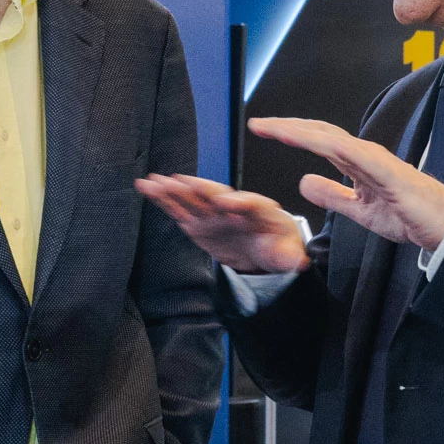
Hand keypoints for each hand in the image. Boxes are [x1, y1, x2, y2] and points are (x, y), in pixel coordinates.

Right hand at [136, 174, 311, 273]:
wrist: (267, 249)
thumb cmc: (280, 247)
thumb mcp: (290, 254)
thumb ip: (290, 256)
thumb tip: (295, 262)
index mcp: (262, 211)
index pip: (251, 205)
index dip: (239, 202)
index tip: (225, 202)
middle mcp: (236, 207)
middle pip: (216, 194)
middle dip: (197, 188)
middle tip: (177, 181)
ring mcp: (215, 214)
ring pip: (193, 199)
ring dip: (173, 190)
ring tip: (151, 182)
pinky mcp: (199, 223)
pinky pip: (180, 210)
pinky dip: (164, 200)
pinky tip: (147, 189)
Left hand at [248, 116, 443, 252]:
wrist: (442, 226)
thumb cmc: (408, 215)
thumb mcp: (358, 210)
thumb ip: (332, 196)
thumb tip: (304, 182)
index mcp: (357, 162)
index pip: (318, 140)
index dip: (291, 133)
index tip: (264, 131)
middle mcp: (363, 153)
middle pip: (319, 132)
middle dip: (287, 126)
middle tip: (257, 124)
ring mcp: (374, 159)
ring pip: (330, 138)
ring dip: (300, 131)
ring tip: (273, 129)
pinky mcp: (386, 170)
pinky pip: (353, 154)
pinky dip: (329, 145)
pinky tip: (309, 141)